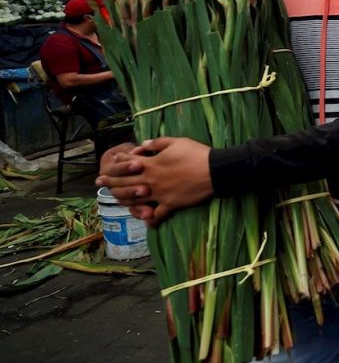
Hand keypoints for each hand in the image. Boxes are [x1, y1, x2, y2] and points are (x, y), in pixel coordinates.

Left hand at [96, 137, 213, 226]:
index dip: (117, 162)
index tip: (109, 163)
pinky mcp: (171, 205)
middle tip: (99, 182)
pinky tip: (146, 221)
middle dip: (110, 181)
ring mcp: (160, 195)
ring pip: (135, 199)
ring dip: (123, 199)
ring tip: (116, 198)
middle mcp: (151, 181)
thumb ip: (156, 144)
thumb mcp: (176, 142)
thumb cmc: (196, 153)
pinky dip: (150, 219)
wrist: (215, 171)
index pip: (128, 163)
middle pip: (125, 182)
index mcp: (152, 164)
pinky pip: (157, 215)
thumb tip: (142, 146)